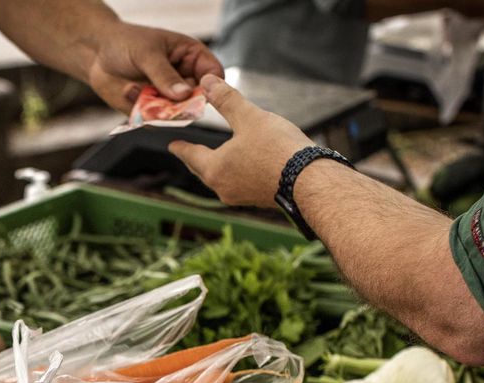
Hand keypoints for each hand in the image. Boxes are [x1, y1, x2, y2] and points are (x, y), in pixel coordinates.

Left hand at [86, 22, 222, 112]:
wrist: (97, 54)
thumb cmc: (125, 43)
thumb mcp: (147, 53)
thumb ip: (165, 75)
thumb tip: (184, 95)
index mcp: (191, 57)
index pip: (214, 74)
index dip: (211, 87)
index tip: (196, 93)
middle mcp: (184, 80)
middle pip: (197, 101)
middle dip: (179, 104)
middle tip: (161, 96)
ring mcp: (169, 97)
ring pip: (176, 115)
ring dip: (156, 107)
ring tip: (134, 87)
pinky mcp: (153, 111)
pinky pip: (155, 120)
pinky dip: (141, 110)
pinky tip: (128, 91)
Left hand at [169, 75, 312, 207]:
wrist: (310, 182)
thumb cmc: (278, 150)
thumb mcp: (249, 117)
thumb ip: (226, 100)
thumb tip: (207, 81)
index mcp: (215, 169)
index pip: (191, 156)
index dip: (181, 148)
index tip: (173, 145)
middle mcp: (224, 188)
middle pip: (204, 171)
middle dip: (197, 159)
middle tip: (189, 153)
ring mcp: (241, 197)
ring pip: (222, 180)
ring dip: (218, 167)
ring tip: (217, 158)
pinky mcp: (259, 199)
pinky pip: (240, 184)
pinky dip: (236, 173)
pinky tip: (245, 166)